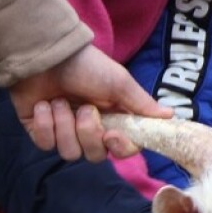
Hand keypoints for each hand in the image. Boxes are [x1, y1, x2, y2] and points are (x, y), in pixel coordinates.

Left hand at [10, 44, 171, 161]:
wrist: (48, 57)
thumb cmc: (89, 67)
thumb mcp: (120, 83)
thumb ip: (143, 104)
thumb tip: (171, 116)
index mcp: (115, 119)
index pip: (124, 149)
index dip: (119, 147)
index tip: (111, 134)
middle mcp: (92, 130)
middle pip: (96, 155)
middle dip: (88, 132)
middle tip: (84, 108)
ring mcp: (65, 132)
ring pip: (70, 152)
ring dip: (64, 124)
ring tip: (60, 102)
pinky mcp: (40, 132)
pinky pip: (45, 144)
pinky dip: (44, 124)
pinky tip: (43, 105)